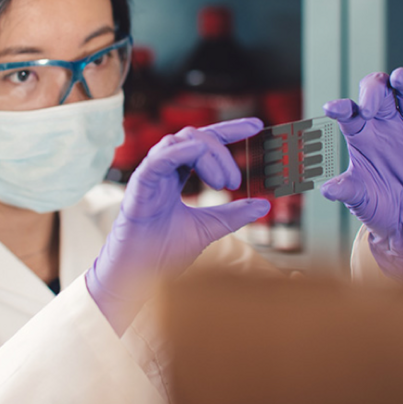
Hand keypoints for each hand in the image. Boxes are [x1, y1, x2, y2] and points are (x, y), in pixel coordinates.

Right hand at [86, 118, 270, 334]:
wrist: (138, 277)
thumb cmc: (163, 252)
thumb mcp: (208, 228)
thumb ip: (234, 214)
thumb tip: (264, 205)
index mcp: (177, 175)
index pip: (205, 142)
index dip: (231, 130)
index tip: (258, 126)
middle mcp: (164, 170)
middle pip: (195, 137)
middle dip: (221, 153)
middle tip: (234, 182)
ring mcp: (151, 176)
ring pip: (178, 141)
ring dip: (207, 155)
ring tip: (222, 183)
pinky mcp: (139, 187)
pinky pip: (157, 160)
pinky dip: (177, 151)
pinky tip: (196, 151)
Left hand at [319, 68, 402, 284]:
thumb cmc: (376, 207)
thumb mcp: (358, 199)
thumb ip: (346, 189)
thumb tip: (326, 190)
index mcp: (360, 135)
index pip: (348, 112)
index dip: (340, 107)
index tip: (331, 109)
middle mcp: (383, 126)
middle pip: (379, 93)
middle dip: (375, 90)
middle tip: (371, 105)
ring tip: (401, 80)